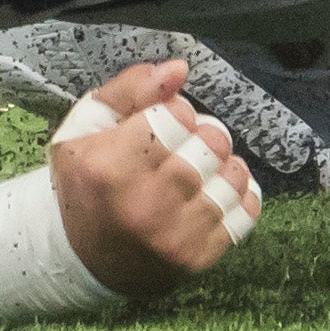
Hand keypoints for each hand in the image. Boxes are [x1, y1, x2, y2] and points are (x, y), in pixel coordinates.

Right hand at [48, 59, 264, 300]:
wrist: (82, 260)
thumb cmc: (88, 183)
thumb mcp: (86, 129)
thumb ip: (129, 89)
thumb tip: (179, 69)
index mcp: (109, 168)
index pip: (176, 114)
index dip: (173, 114)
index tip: (159, 128)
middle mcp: (143, 205)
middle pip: (211, 142)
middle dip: (201, 136)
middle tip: (180, 150)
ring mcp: (174, 237)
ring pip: (234, 174)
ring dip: (222, 166)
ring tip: (197, 172)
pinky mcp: (199, 258)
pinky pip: (247, 209)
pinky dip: (237, 196)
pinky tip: (211, 196)